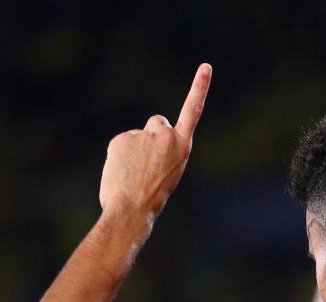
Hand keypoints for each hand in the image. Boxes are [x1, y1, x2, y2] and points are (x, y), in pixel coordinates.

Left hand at [99, 63, 211, 216]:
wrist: (133, 210)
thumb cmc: (152, 198)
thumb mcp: (169, 173)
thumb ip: (163, 152)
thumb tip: (144, 145)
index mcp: (183, 146)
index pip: (193, 111)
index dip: (199, 88)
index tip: (206, 67)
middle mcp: (166, 136)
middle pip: (158, 123)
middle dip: (152, 135)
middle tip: (147, 162)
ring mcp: (143, 136)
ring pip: (138, 136)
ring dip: (134, 149)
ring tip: (133, 173)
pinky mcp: (123, 138)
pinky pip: (121, 144)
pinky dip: (119, 156)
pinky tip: (121, 172)